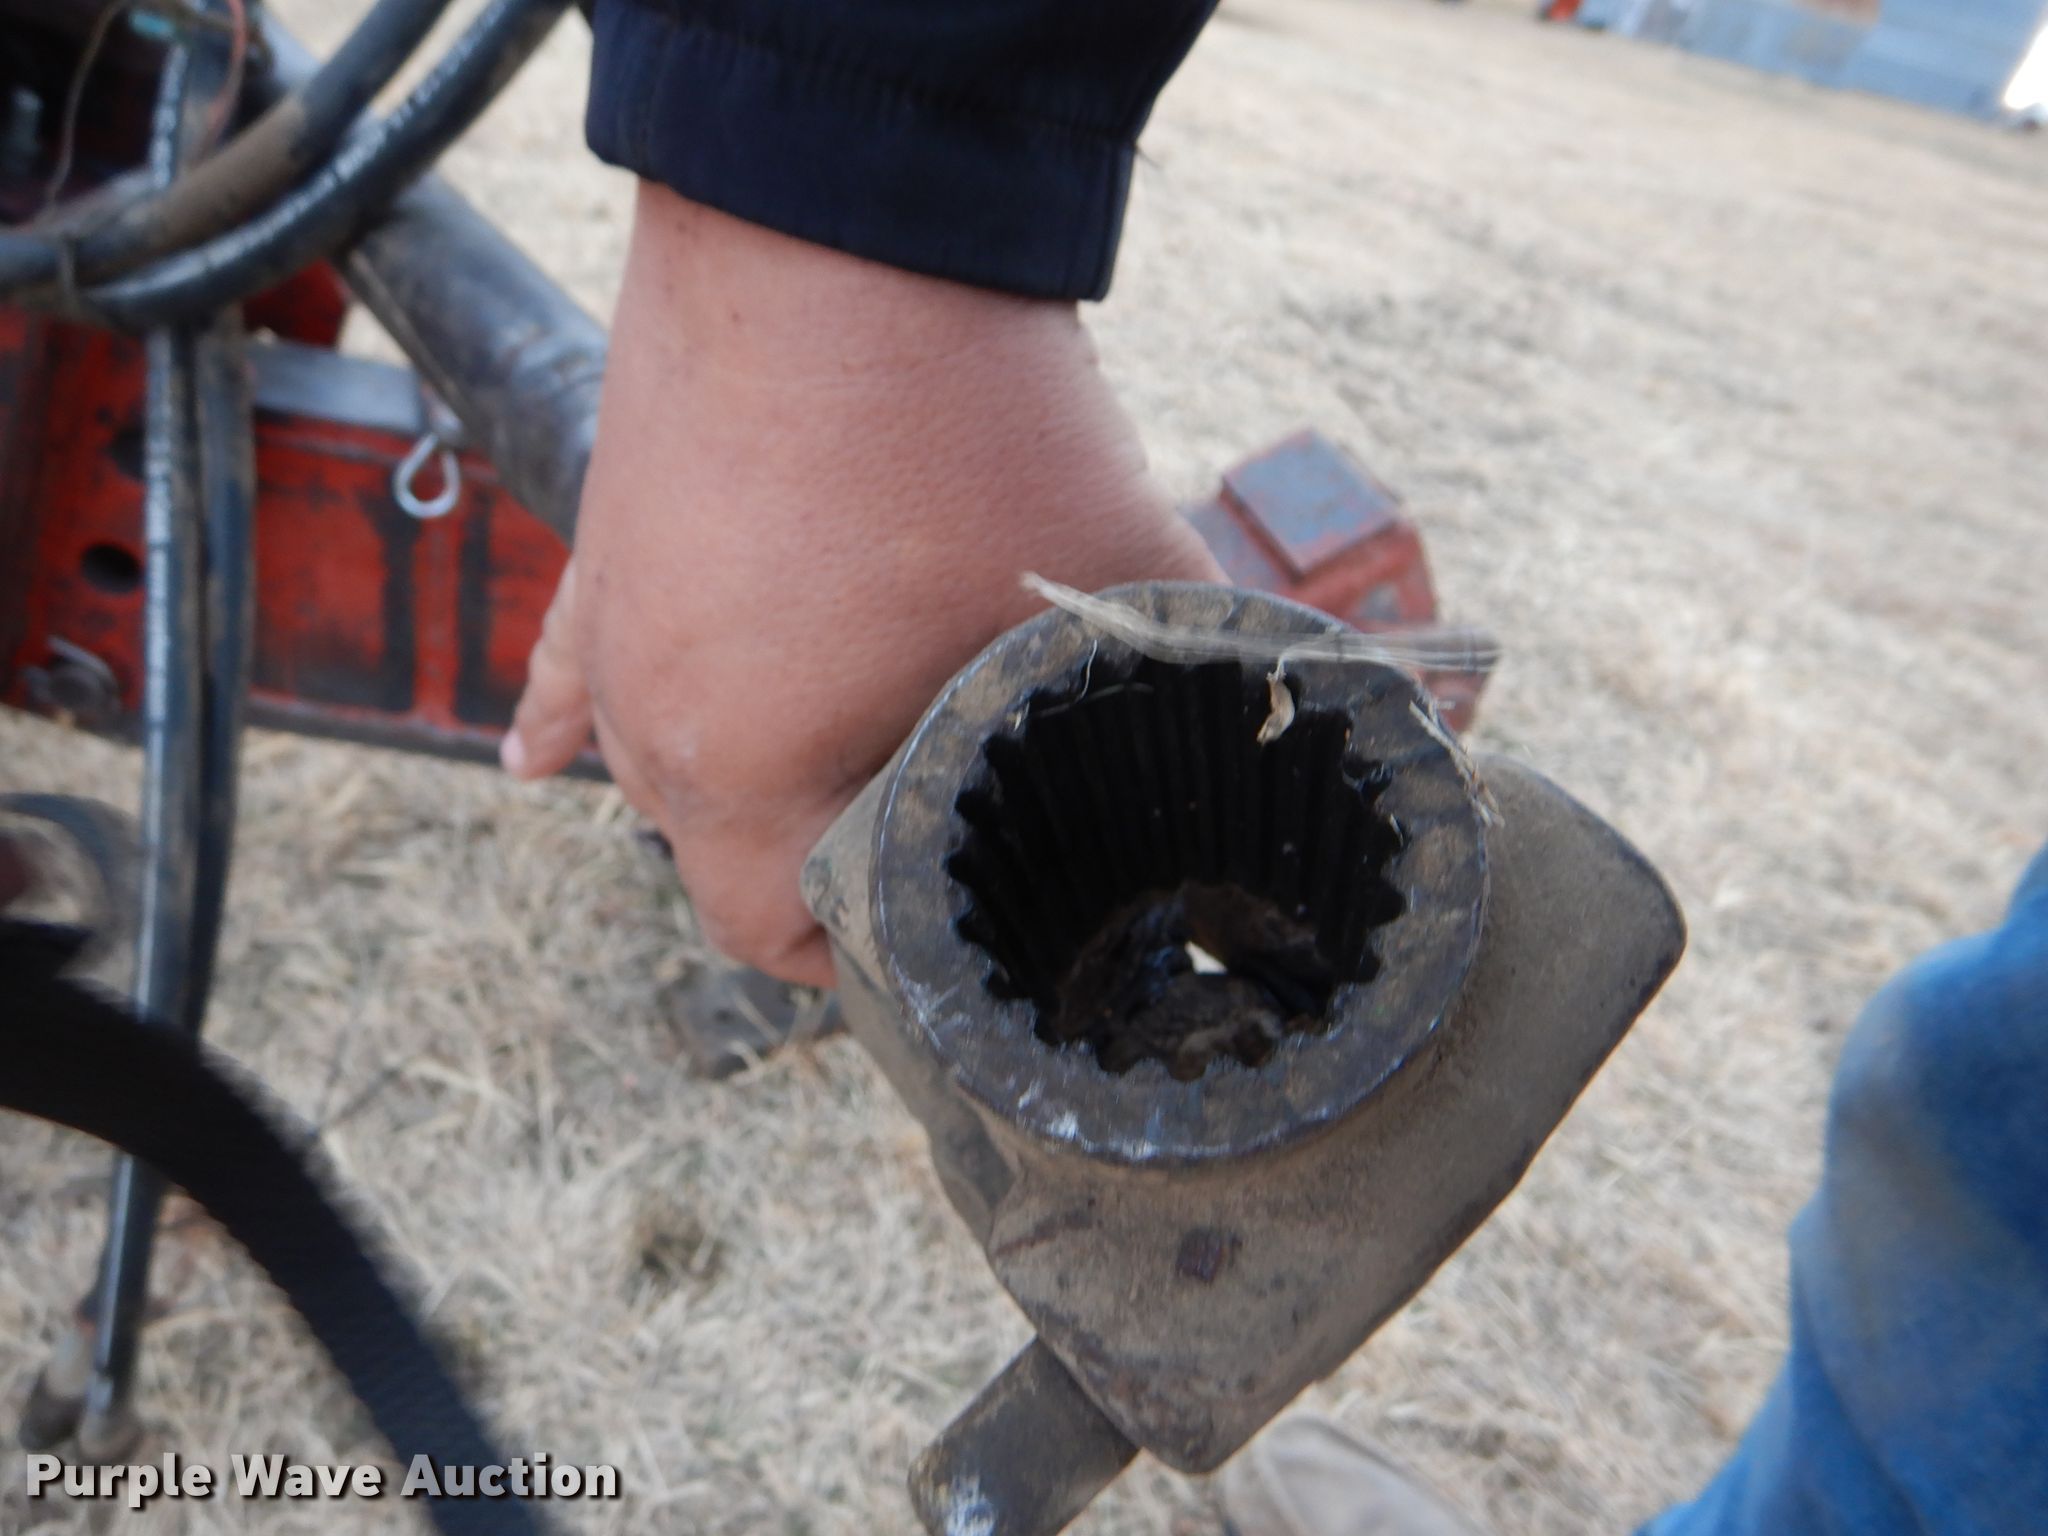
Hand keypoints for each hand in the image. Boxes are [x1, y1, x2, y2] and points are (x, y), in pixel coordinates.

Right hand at [503, 185, 1221, 986]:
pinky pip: (576, 660)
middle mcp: (650, 713)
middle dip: (814, 868)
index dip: (865, 961)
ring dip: (731, 789)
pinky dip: (575, 715)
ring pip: (658, 761)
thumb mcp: (1115, 580)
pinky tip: (538, 765)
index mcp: (744, 766)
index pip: (775, 935)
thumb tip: (1300, 729)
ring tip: (800, 802)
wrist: (849, 211)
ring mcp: (615, 621)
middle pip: (718, 855)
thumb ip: (1195, 683)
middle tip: (917, 848)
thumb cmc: (970, 416)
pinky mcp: (607, 537)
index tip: (940, 938)